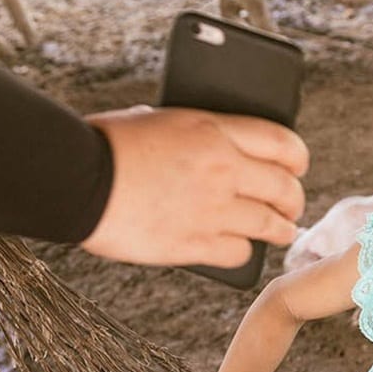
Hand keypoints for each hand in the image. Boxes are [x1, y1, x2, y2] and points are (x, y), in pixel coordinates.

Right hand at [81, 105, 308, 266]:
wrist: (75, 179)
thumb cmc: (106, 144)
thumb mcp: (157, 118)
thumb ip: (193, 132)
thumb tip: (209, 145)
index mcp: (213, 130)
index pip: (282, 143)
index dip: (297, 158)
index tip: (297, 166)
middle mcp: (222, 169)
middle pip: (285, 187)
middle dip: (293, 198)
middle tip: (292, 205)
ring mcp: (211, 209)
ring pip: (270, 224)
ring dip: (281, 229)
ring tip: (281, 231)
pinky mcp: (193, 244)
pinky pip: (239, 253)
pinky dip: (244, 252)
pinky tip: (240, 250)